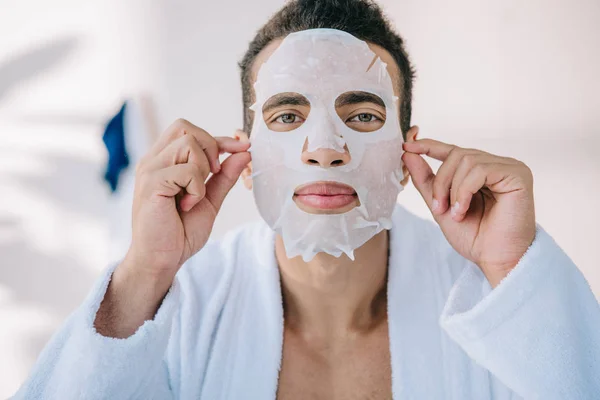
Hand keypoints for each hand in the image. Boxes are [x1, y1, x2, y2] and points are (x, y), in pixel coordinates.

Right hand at [125, 119, 250, 279]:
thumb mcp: (209, 200)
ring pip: (188, 143)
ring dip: (202, 170)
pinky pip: (187, 170)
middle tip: (212, 176)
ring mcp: (149, 169)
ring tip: (194, 195)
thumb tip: (244, 152)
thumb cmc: (179, 232)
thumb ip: (224, 176)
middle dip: (210, 147)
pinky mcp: (151, 183)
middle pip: (185, 127)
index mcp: (164, 161)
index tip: (241, 148)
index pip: (189, 131)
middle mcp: (153, 160)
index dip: (219, 138)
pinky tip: (187, 205)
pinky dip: (197, 189)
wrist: (161, 259)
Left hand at [402, 137, 535, 286]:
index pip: (453, 151)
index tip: (407, 146)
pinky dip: (464, 190)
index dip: (429, 145)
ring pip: (466, 160)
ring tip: (455, 213)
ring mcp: (508, 167)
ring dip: (452, 188)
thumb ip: (426, 180)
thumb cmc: (474, 237)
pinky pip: (480, 169)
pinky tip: (463, 210)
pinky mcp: (517, 173)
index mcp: (480, 172)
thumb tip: (407, 153)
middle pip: (456, 154)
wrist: (495, 259)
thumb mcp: (441, 206)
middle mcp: (496, 165)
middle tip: (438, 208)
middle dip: (440, 181)